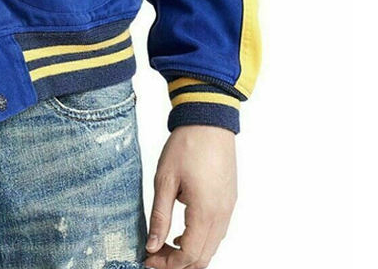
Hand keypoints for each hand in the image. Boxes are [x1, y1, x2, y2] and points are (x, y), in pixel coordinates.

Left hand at [144, 125, 236, 268]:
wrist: (209, 122)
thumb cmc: (186, 146)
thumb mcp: (165, 180)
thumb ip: (160, 216)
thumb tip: (152, 245)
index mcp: (205, 212)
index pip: (189, 255)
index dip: (168, 264)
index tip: (148, 259)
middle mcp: (221, 215)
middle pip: (203, 258)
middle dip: (178, 263)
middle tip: (155, 255)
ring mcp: (228, 209)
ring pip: (211, 247)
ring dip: (190, 253)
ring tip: (164, 244)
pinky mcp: (229, 201)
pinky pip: (217, 232)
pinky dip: (200, 240)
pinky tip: (182, 232)